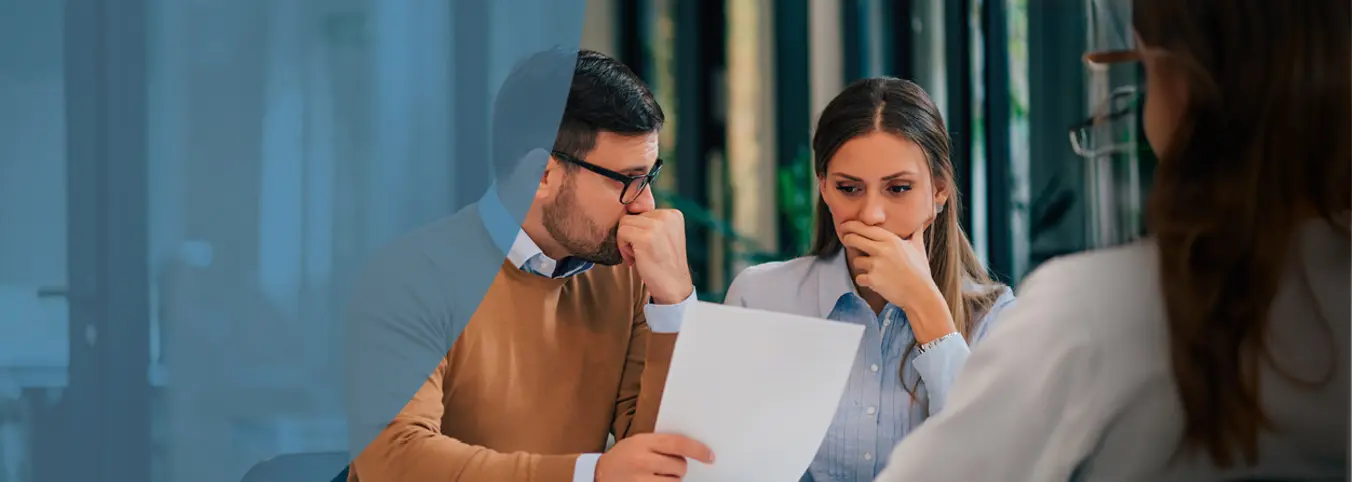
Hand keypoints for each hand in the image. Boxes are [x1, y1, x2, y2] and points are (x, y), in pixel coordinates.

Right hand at [595, 433, 714, 480]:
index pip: (678, 444)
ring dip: (672, 481)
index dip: (697, 450)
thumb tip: (691, 449)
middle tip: (668, 467)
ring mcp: (640, 481)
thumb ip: (661, 444)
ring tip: (658, 477)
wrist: (598, 475)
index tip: (709, 456)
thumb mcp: (638, 442)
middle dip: (679, 468)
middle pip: (679, 466)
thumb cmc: (623, 457)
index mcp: (643, 443)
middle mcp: (642, 461)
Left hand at [618, 209, 693, 304]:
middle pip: (631, 216)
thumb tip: (624, 211)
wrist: (674, 287)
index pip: (641, 212)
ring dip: (626, 241)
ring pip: (624, 223)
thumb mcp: (663, 236)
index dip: (639, 230)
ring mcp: (657, 226)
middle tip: (642, 253)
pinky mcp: (645, 237)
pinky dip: (623, 248)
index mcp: (673, 214)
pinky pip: (621, 233)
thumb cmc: (664, 264)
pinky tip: (636, 259)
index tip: (647, 246)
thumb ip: (650, 222)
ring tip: (639, 255)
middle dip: (631, 235)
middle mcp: (667, 216)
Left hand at [839, 221, 954, 342]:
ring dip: (861, 265)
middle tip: (846, 239)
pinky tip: (873, 281)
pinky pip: (859, 277)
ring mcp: (876, 265)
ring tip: (872, 269)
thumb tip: (918, 224)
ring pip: (856, 260)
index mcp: (892, 240)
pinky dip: (864, 280)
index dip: (852, 226)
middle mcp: (882, 250)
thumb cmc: (920, 272)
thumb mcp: (918, 248)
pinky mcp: (872, 280)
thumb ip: (915, 234)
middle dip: (848, 238)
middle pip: (854, 239)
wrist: (920, 294)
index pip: (866, 229)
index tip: (846, 226)